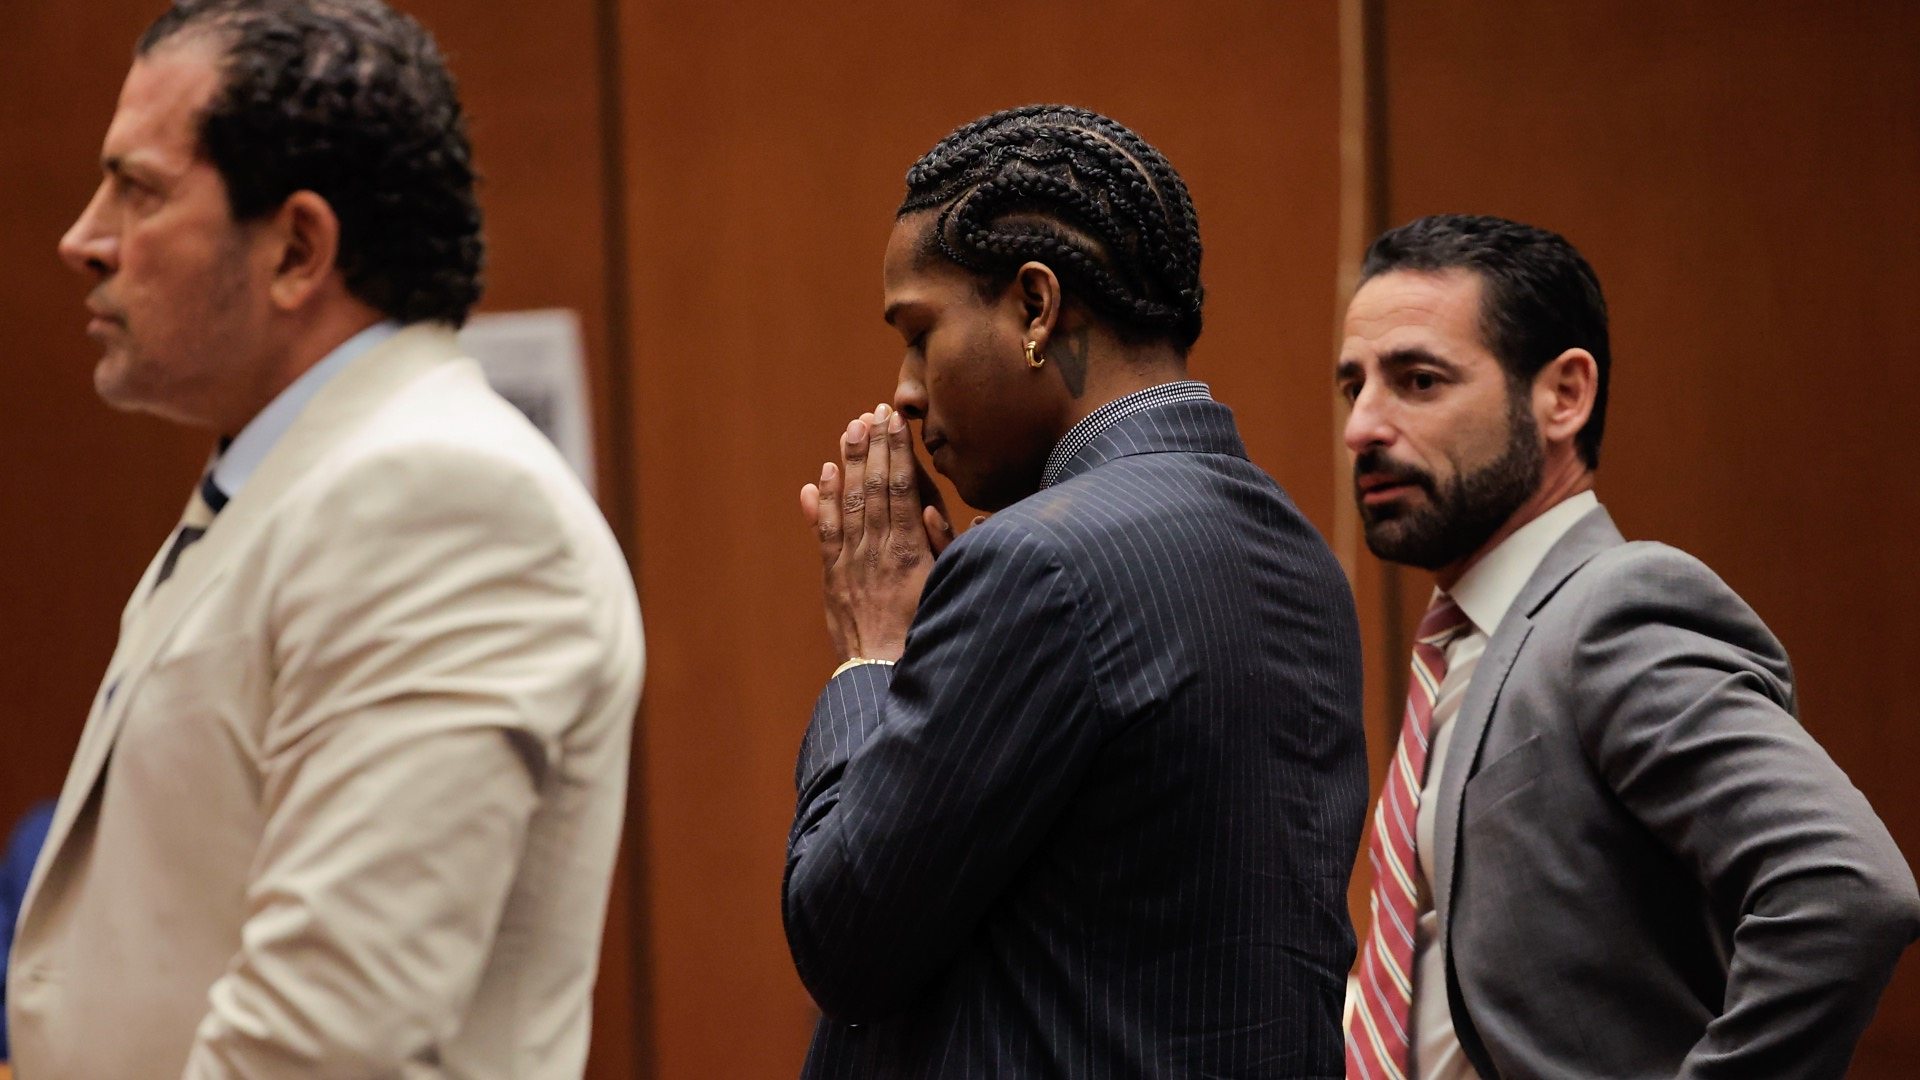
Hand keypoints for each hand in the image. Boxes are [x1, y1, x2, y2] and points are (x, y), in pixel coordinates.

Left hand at [799, 403, 952, 661]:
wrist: (885, 674)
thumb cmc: (927, 634)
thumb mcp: (946, 589)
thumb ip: (941, 547)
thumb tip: (927, 506)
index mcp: (911, 551)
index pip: (900, 487)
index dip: (895, 450)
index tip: (894, 420)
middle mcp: (879, 550)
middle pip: (874, 486)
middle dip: (874, 445)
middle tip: (873, 411)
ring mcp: (853, 562)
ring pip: (849, 502)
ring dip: (848, 462)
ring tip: (850, 429)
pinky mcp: (834, 578)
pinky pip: (826, 532)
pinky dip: (823, 501)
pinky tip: (822, 475)